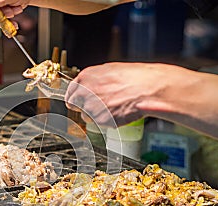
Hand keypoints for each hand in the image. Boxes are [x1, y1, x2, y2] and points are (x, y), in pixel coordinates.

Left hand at [65, 62, 180, 126]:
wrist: (148, 89)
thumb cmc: (133, 77)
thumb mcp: (109, 70)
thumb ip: (94, 79)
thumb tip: (88, 86)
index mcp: (85, 77)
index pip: (70, 92)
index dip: (75, 98)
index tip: (77, 102)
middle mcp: (85, 92)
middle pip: (74, 106)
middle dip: (83, 107)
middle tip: (97, 106)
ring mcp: (92, 107)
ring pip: (87, 116)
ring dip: (96, 115)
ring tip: (113, 107)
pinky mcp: (100, 120)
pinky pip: (99, 123)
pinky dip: (107, 121)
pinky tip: (118, 112)